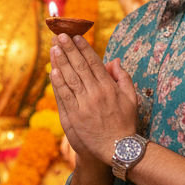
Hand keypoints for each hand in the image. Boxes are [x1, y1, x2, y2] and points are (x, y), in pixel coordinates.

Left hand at [50, 33, 138, 165]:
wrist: (117, 148)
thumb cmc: (125, 123)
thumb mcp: (132, 99)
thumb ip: (123, 78)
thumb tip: (114, 61)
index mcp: (109, 88)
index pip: (94, 63)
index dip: (83, 48)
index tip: (76, 37)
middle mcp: (96, 94)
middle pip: (80, 67)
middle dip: (69, 49)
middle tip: (60, 35)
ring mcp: (84, 105)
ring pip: (70, 79)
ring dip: (61, 62)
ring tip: (54, 48)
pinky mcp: (74, 117)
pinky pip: (64, 96)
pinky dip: (58, 83)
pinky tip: (53, 71)